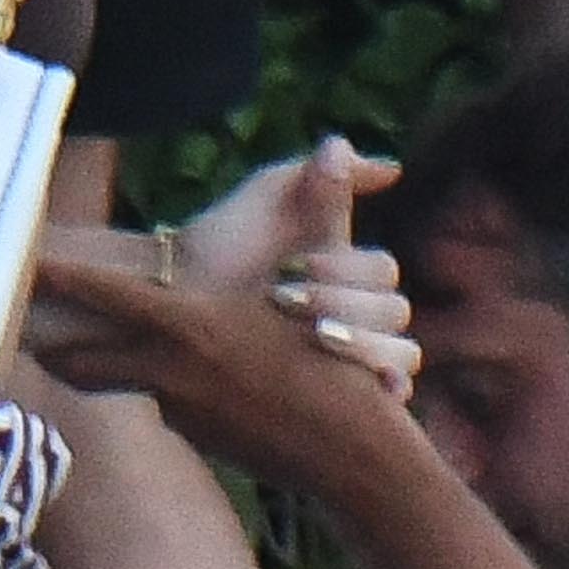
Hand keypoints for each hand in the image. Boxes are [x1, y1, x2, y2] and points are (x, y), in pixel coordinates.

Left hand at [30, 139, 421, 479]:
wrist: (350, 458)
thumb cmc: (342, 368)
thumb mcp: (324, 284)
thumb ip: (320, 214)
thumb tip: (334, 145)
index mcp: (195, 327)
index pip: (113, 299)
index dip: (68, 281)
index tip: (31, 265)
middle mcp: (174, 372)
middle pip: (90, 360)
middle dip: (53, 344)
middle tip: (15, 334)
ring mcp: (181, 412)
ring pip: (118, 385)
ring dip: (89, 371)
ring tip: (52, 359)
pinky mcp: (198, 438)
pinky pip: (161, 404)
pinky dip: (152, 388)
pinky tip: (152, 381)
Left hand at [177, 137, 417, 379]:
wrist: (170, 303)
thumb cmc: (215, 247)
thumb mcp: (268, 198)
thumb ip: (323, 179)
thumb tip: (392, 168)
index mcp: (343, 269)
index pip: (382, 271)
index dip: (347, 269)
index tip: (296, 265)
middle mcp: (355, 314)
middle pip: (392, 312)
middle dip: (343, 304)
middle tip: (284, 301)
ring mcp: (350, 360)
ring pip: (399, 355)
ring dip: (362, 344)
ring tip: (314, 337)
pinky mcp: (337, 399)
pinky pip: (389, 397)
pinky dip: (386, 390)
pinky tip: (370, 385)